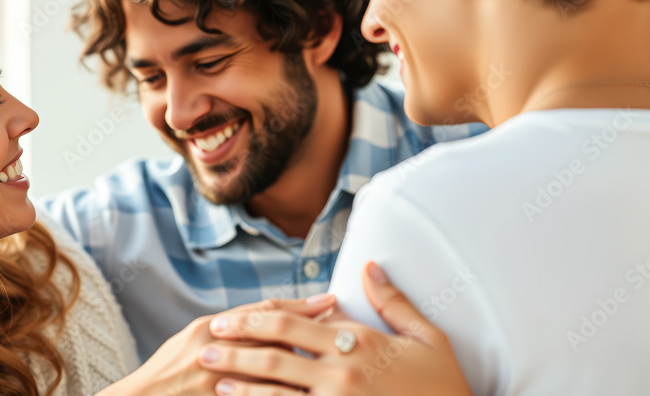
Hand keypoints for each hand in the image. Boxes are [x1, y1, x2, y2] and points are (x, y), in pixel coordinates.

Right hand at [98, 296, 337, 395]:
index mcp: (209, 332)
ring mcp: (220, 386)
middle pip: (278, 340)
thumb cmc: (166, 372)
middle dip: (314, 333)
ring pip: (277, 376)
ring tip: (340, 365)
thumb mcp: (192, 340)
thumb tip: (269, 316)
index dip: (300, 306)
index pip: (264, 313)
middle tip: (347, 328)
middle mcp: (216, 355)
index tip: (330, 300)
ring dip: (309, 370)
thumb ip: (228, 328)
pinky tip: (309, 393)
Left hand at [198, 262, 471, 395]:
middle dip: (235, 348)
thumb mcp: (427, 337)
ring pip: (276, 393)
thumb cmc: (445, 384)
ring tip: (212, 378)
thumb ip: (394, 301)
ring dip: (241, 384)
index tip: (227, 319)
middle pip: (275, 356)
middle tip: (205, 344)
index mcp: (358, 344)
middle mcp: (342, 374)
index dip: (254, 320)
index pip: (292, 325)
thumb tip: (369, 266)